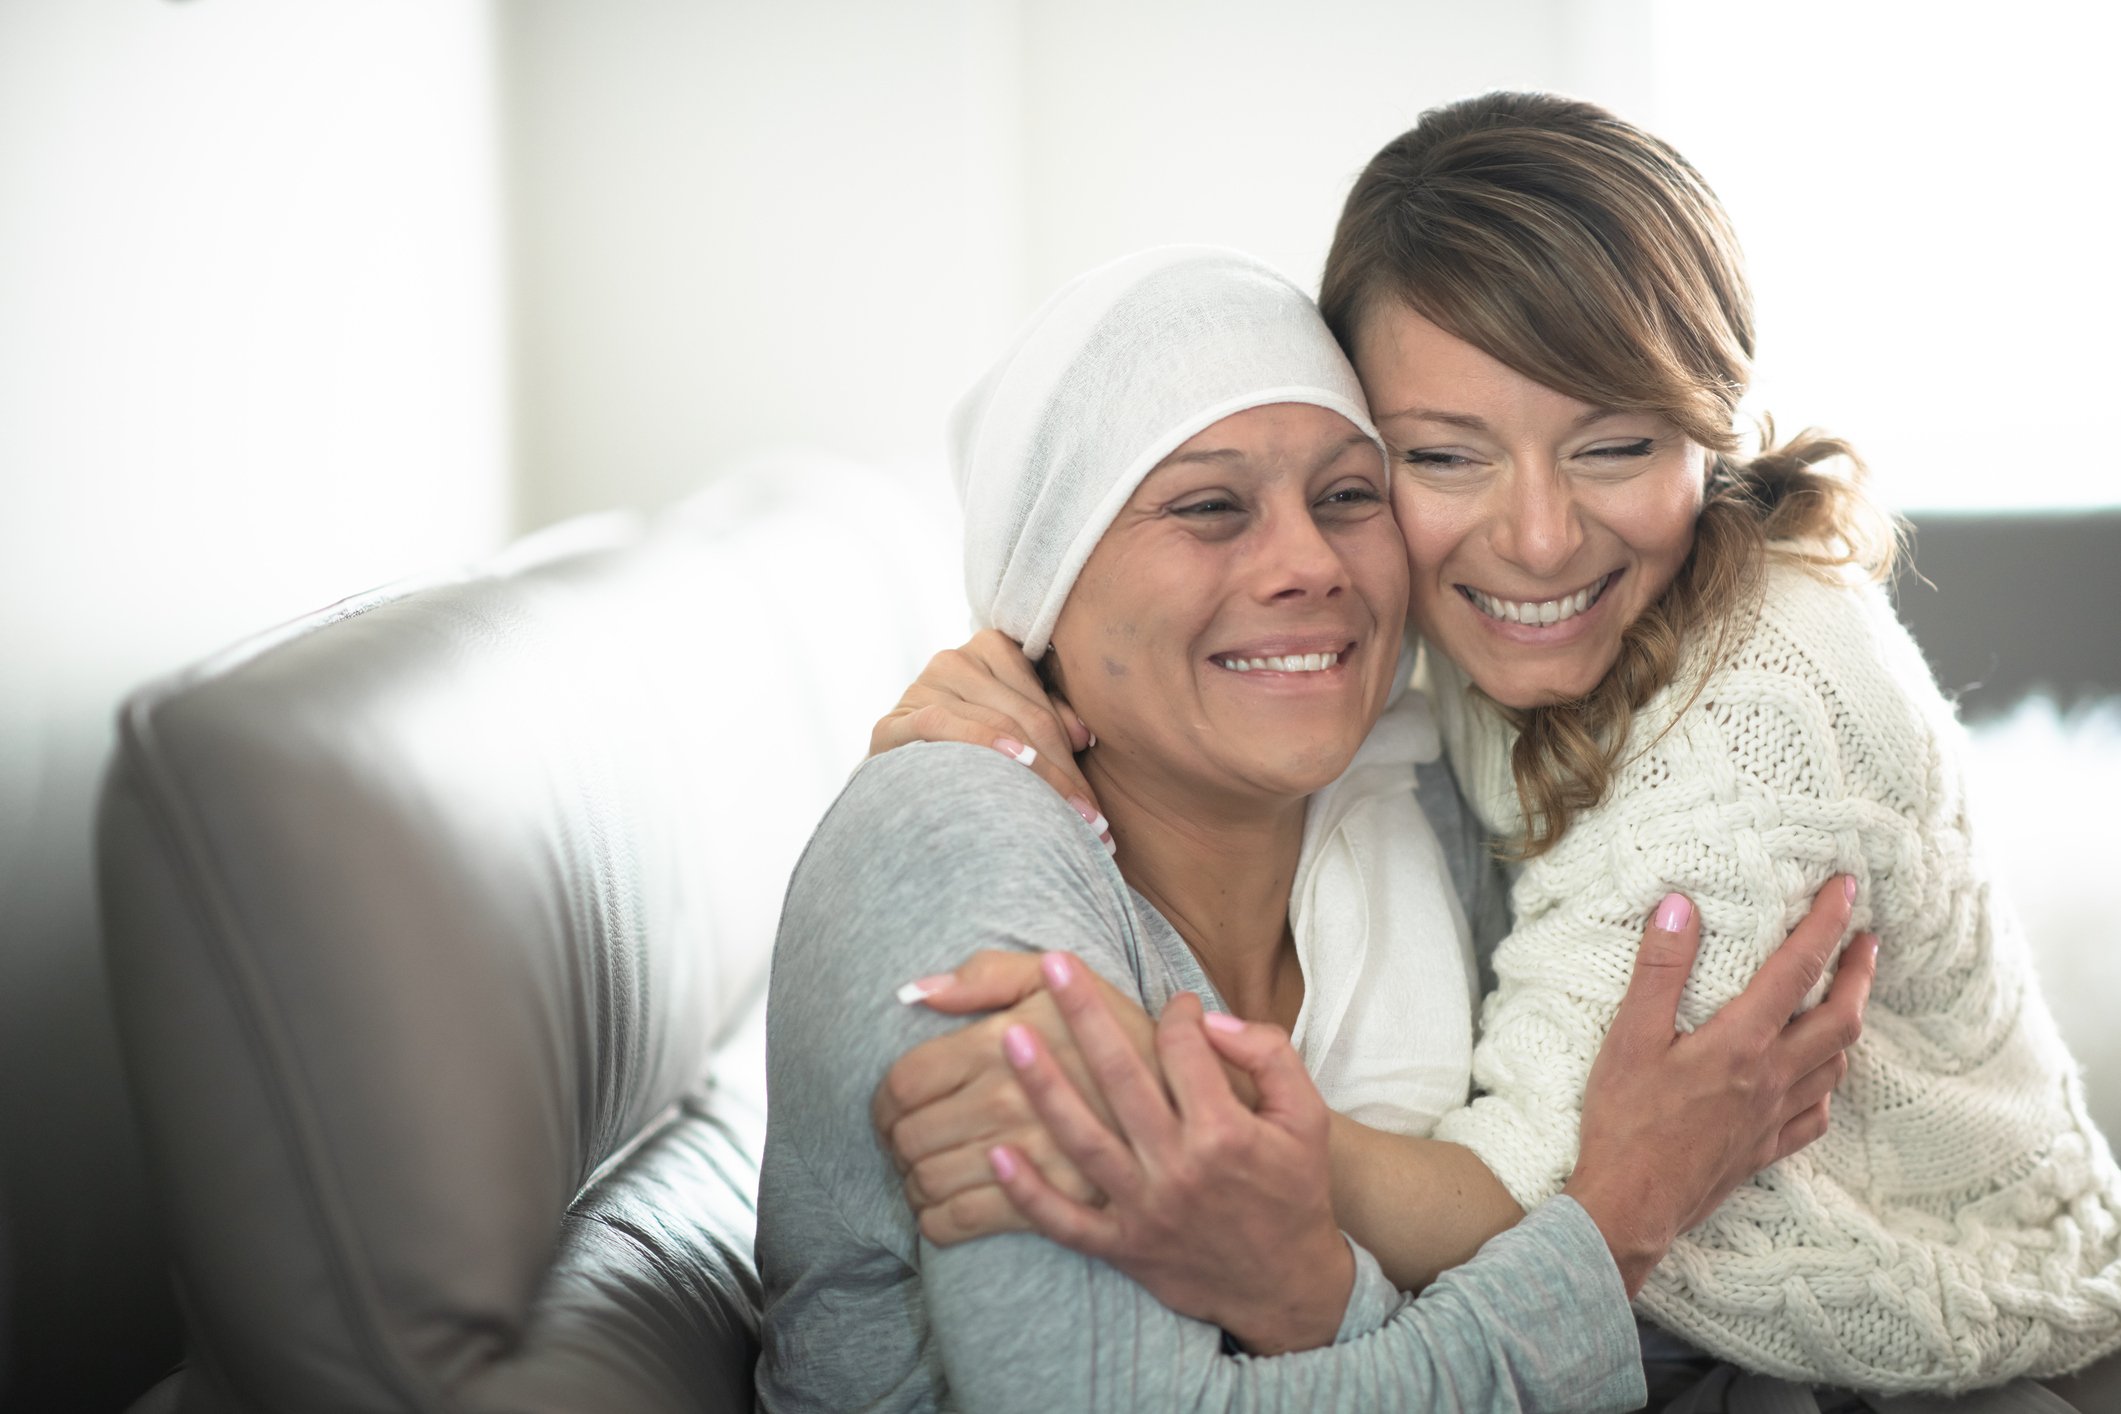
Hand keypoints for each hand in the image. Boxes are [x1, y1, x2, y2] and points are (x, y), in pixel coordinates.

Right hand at [869, 629, 1105, 836]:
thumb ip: (1051, 723)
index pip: (1043, 704)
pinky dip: (981, 739)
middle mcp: (955, 660)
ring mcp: (921, 686)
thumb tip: (1087, 735)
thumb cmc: (966, 761)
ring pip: (996, 723)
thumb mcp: (1016, 732)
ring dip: (1037, 775)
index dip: (1074, 755)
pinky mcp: (892, 723)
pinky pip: (942, 723)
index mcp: (990, 650)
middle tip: (1091, 825)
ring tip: (1067, 822)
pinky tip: (1015, 762)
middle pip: (1027, 718)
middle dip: (1063, 775)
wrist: (894, 792)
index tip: (1097, 808)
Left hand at [873, 952, 1152, 1242]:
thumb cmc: (1111, 1025)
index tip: (892, 1107)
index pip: (904, 1084)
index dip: (884, 1101)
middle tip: (903, 1141)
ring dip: (913, 1183)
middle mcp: (1007, 1102)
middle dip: (895, 1142)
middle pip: (910, 1136)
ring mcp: (1030, 1156)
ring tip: (921, 1172)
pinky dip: (936, 1221)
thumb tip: (913, 993)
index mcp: (999, 1045)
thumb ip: (981, 976)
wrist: (1188, 1092)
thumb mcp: (1048, 978)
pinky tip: (940, 1208)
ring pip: (930, 1180)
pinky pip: (964, 1222)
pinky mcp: (1053, 1201)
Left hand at [985, 952, 1351, 1355]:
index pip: (1184, 1050)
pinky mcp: (1124, 1247)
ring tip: (1011, 1038)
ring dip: (1043, 1087)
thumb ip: (1270, 1056)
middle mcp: (1180, 1167)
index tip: (1175, 1002)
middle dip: (1085, 1016)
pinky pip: (1066, 1222)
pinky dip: (1029, 1193)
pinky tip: (997, 1154)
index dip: (1177, 1013)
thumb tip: (1212, 1020)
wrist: (1288, 1286)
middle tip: (1054, 967)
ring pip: (1082, 1141)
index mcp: (1225, 1131)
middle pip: (1120, 1079)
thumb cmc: (1294, 1191)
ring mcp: (1145, 1210)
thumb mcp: (1308, 1117)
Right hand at [1563, 877, 1877, 1295]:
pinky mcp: (1766, 1149)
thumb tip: (1679, 907)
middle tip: (1867, 939)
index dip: (1826, 923)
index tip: (1846, 889)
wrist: (1631, 1205)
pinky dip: (1828, 1085)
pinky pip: (1818, 1114)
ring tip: (1847, 998)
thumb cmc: (1624, 1121)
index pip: (1797, 969)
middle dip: (1860, 973)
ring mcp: (1775, 1118)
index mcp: (1742, 1043)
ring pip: (1837, 1065)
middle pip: (1841, 1019)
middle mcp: (1772, 1077)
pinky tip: (1818, 1077)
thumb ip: (1659, 970)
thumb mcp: (1628, 1037)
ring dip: (1850, 1023)